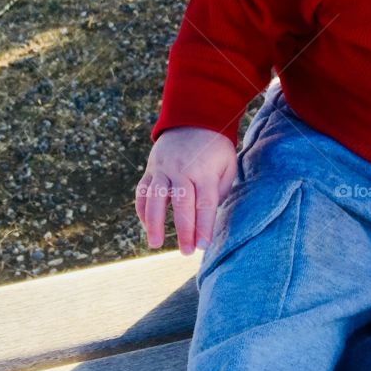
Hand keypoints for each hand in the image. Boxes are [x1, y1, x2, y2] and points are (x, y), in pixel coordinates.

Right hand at [136, 126, 237, 254]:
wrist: (194, 118)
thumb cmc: (216, 148)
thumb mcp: (228, 164)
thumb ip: (220, 190)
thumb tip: (207, 216)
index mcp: (204, 171)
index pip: (205, 204)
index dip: (204, 226)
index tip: (203, 246)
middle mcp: (182, 170)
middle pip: (181, 204)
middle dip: (184, 231)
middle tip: (186, 252)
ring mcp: (163, 168)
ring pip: (155, 198)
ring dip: (154, 223)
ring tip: (155, 244)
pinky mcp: (151, 168)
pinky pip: (142, 191)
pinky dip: (142, 209)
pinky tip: (146, 225)